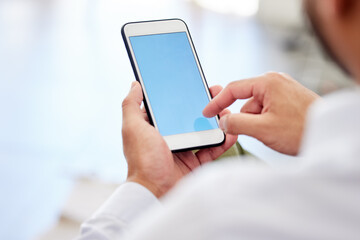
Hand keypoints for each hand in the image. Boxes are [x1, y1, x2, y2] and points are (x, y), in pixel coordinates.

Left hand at [122, 81, 236, 197]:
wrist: (155, 191)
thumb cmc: (142, 159)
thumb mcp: (133, 128)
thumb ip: (131, 105)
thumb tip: (135, 85)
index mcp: (153, 127)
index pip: (169, 106)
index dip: (181, 95)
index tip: (195, 83)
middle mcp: (168, 137)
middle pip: (188, 116)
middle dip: (203, 105)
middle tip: (217, 93)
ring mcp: (182, 150)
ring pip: (202, 131)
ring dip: (215, 121)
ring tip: (227, 111)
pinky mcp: (194, 162)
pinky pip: (211, 149)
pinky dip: (221, 141)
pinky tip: (230, 132)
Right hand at [203, 72, 318, 154]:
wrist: (330, 135)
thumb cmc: (302, 129)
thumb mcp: (263, 129)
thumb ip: (237, 124)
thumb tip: (222, 122)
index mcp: (267, 82)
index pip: (233, 89)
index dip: (217, 102)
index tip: (206, 113)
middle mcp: (274, 81)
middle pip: (245, 100)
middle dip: (244, 118)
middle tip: (253, 133)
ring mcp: (282, 89)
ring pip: (256, 108)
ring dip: (257, 122)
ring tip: (274, 133)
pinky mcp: (287, 98)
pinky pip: (267, 109)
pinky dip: (265, 121)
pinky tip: (278, 131)